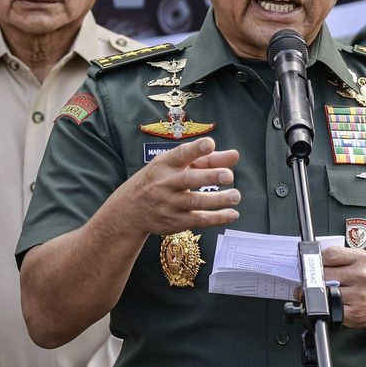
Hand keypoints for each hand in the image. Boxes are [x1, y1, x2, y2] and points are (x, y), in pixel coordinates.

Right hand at [113, 137, 240, 238]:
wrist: (130, 210)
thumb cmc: (159, 180)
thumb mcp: (175, 164)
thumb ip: (206, 159)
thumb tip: (234, 156)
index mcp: (165, 164)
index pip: (180, 154)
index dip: (196, 149)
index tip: (210, 144)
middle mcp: (165, 183)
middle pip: (188, 180)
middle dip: (209, 176)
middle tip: (228, 176)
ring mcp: (169, 204)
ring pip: (195, 202)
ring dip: (218, 200)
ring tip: (235, 196)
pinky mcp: (174, 222)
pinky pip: (198, 220)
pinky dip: (217, 218)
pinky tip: (232, 214)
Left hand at [320, 246, 365, 328]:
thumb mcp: (359, 258)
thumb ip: (338, 257)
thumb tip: (311, 261)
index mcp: (360, 259)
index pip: (329, 255)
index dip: (316, 259)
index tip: (312, 264)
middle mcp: (361, 276)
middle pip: (324, 275)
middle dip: (316, 278)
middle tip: (317, 279)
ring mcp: (358, 296)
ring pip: (325, 293)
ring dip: (321, 293)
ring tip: (327, 290)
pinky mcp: (354, 313)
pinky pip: (330, 310)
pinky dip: (327, 307)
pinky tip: (333, 303)